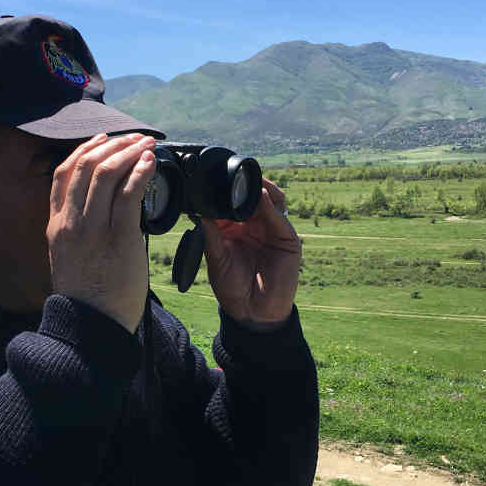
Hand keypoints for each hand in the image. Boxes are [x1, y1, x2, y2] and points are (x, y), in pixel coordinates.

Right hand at [47, 133, 155, 331]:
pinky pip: (129, 194)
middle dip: (112, 144)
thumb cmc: (88, 298)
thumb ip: (78, 232)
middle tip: (134, 138)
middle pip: (84, 166)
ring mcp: (93, 230)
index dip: (84, 150)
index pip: (62, 175)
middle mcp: (70, 223)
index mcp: (56, 226)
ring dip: (130, 152)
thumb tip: (100, 210)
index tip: (103, 140)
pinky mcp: (119, 239)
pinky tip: (151, 163)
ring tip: (147, 144)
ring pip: (107, 173)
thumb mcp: (70, 258)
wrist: (92, 328)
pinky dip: (141, 171)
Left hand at [200, 179, 300, 329]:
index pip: (232, 200)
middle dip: (244, 182)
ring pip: (270, 198)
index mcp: (236, 227)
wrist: (253, 312)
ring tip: (247, 180)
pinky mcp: (287, 238)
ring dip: (260, 187)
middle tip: (230, 173)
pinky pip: (279, 217)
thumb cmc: (233, 288)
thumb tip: (198, 213)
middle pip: (253, 194)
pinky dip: (270, 204)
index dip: (224, 190)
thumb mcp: (216, 260)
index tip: (210, 180)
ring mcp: (272, 229)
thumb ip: (210, 236)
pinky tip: (261, 196)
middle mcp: (255, 224)